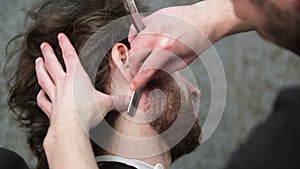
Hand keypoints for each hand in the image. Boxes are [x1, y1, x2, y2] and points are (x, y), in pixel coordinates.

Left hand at [35, 33, 128, 131]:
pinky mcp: (51, 108)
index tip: (60, 36)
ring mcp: (55, 95)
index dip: (65, 44)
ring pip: (44, 79)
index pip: (69, 56)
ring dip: (40, 69)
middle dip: (48, 53)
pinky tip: (39, 94)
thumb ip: (118, 100)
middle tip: (43, 46)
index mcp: (76, 77)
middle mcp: (63, 84)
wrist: (70, 128)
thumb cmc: (86, 113)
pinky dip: (40, 96)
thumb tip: (128, 100)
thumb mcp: (106, 104)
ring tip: (37, 62)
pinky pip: (43, 100)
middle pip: (52, 64)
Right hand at [128, 0, 252, 90]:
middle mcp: (158, 35)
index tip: (134, 85)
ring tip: (141, 57)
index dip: (137, 80)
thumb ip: (164, 70)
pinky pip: (136, 28)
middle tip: (138, 71)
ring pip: (133, 42)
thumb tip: (151, 76)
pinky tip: (140, 41)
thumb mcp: (184, 62)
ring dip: (134, 53)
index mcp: (167, 48)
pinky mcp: (153, 16)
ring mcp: (154, 24)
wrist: (205, 19)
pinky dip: (135, 36)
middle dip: (134, 67)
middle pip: (134, 55)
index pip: (145, 68)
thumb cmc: (198, 40)